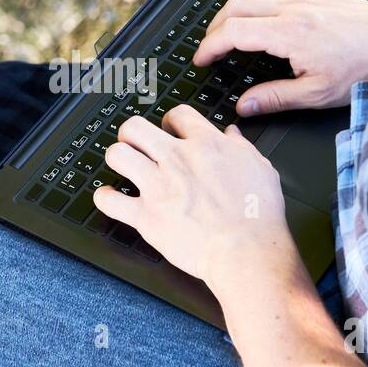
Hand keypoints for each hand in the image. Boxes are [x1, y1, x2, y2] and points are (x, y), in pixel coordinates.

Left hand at [92, 106, 303, 298]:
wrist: (246, 252)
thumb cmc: (258, 216)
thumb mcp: (261, 169)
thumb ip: (242, 148)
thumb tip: (232, 135)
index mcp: (206, 145)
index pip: (178, 114)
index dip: (171, 120)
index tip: (169, 128)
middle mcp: (177, 160)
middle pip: (136, 127)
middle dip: (132, 133)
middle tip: (136, 143)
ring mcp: (158, 187)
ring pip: (117, 155)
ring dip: (117, 158)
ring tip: (123, 165)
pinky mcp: (146, 216)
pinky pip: (110, 201)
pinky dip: (106, 198)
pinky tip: (110, 197)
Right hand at [194, 0, 367, 114]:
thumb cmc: (366, 63)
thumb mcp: (318, 93)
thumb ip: (276, 99)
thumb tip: (246, 107)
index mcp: (290, 33)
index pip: (233, 32)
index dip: (210, 46)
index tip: (203, 60)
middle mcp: (292, 9)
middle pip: (235, 7)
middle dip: (214, 28)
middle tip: (209, 48)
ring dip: (230, 8)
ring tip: (225, 28)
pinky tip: (256, 13)